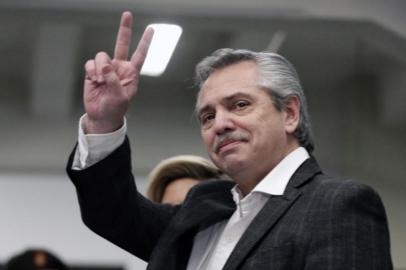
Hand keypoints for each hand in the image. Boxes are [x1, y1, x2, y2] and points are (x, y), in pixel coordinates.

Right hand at [82, 11, 153, 133]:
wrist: (101, 116)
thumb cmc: (115, 109)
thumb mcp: (120, 97)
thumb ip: (114, 80)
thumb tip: (106, 65)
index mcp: (131, 73)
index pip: (140, 54)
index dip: (145, 42)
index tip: (151, 29)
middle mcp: (119, 67)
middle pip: (122, 44)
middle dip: (125, 29)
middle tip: (128, 14)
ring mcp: (106, 69)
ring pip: (101, 56)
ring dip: (100, 69)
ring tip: (101, 82)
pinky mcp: (93, 72)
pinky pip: (90, 63)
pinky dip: (91, 71)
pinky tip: (94, 81)